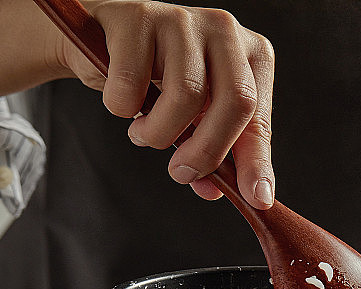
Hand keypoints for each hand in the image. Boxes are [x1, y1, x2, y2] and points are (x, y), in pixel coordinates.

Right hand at [0, 0, 274, 208]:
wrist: (102, 40)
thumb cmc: (158, 78)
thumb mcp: (194, 117)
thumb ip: (213, 152)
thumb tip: (215, 191)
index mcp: (251, 55)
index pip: (258, 116)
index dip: (256, 162)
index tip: (255, 199)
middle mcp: (225, 30)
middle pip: (235, 101)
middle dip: (208, 151)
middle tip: (182, 173)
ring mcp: (183, 19)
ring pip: (185, 96)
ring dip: (158, 133)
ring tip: (144, 132)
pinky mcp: (139, 17)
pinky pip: (132, 84)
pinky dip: (122, 107)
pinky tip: (123, 101)